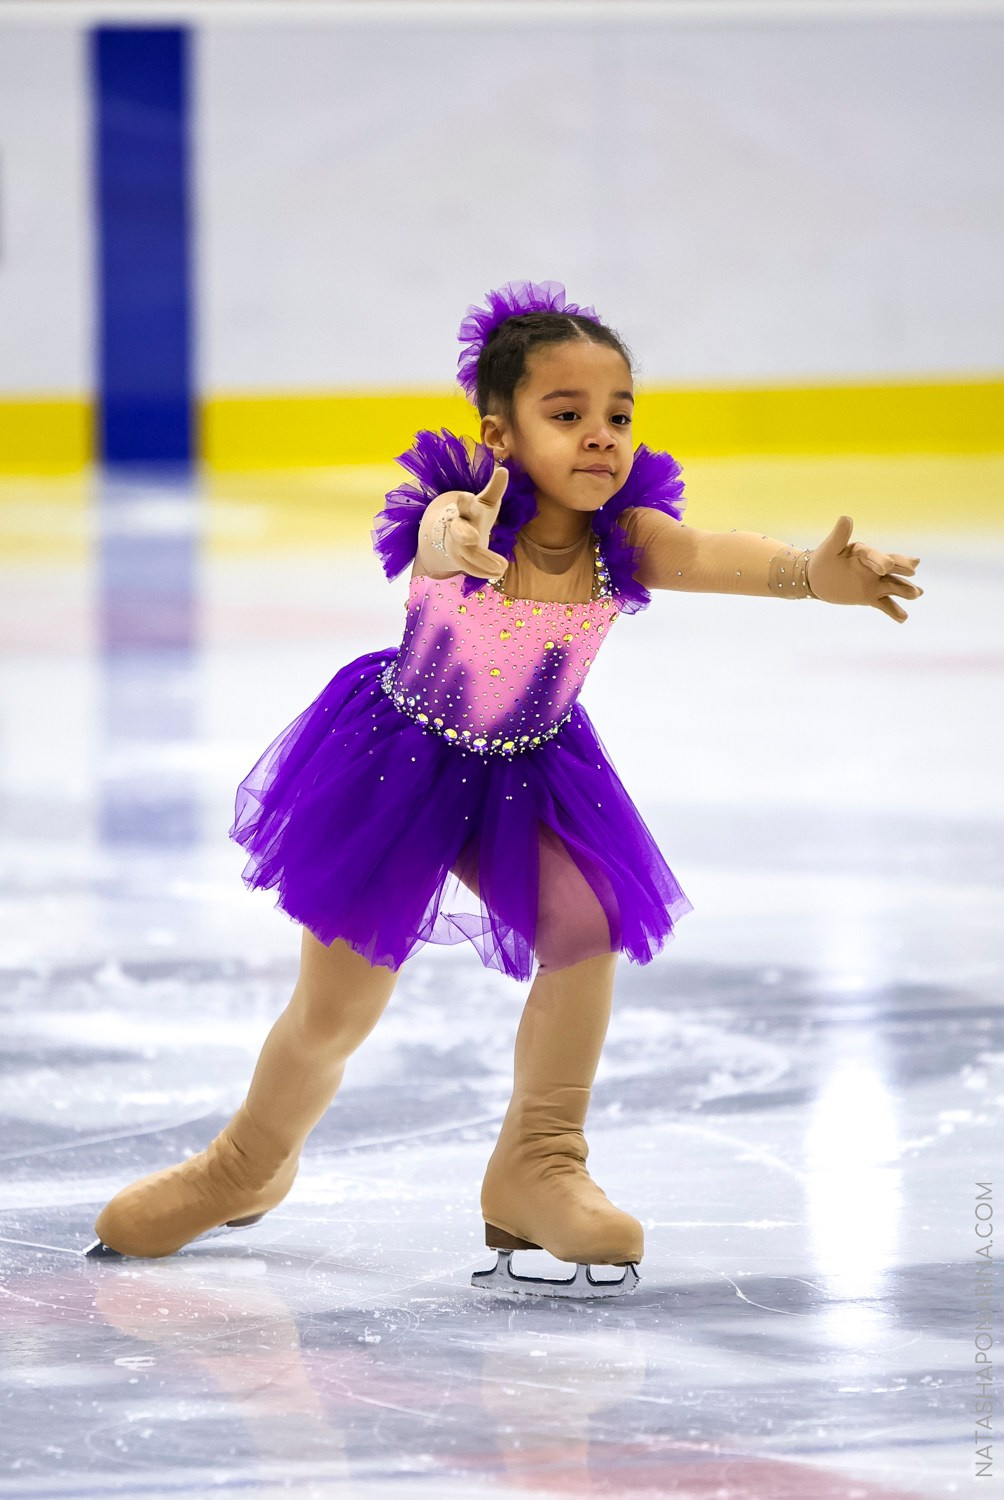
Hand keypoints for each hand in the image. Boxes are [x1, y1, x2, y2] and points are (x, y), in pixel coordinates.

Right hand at [435, 465, 509, 579]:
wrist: (456, 534)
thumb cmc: (476, 514)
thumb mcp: (486, 501)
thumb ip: (495, 488)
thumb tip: (503, 469)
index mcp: (466, 509)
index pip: (464, 505)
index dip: (464, 502)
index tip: (465, 496)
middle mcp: (458, 527)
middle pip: (458, 531)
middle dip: (464, 534)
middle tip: (473, 538)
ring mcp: (457, 545)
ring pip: (467, 554)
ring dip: (484, 560)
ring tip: (503, 566)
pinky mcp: (461, 560)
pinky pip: (471, 568)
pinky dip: (485, 571)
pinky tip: (500, 573)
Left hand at [807, 515, 922, 622]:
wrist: (816, 577)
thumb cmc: (823, 559)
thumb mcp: (829, 548)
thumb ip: (839, 535)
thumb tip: (846, 518)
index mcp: (865, 553)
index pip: (875, 556)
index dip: (880, 560)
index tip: (885, 567)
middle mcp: (874, 567)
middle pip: (893, 567)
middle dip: (902, 568)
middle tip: (913, 569)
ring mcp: (874, 582)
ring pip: (893, 586)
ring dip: (905, 590)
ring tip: (917, 593)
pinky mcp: (870, 596)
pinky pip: (884, 604)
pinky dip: (894, 611)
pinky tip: (903, 618)